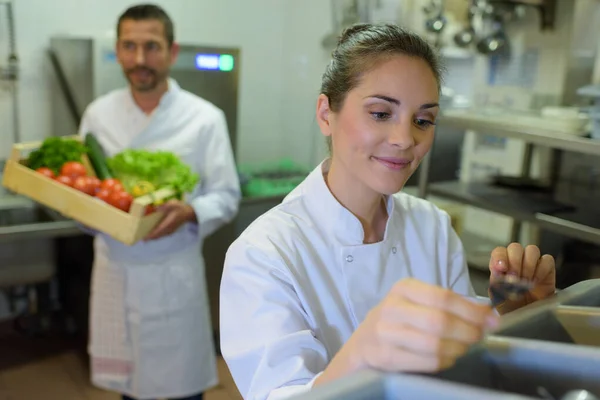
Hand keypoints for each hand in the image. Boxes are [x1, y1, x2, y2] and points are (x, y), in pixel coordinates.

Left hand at [144, 200, 196, 240]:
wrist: (189, 213)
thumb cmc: (180, 208)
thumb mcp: (172, 204)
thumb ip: (164, 206)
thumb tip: (155, 208)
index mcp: (169, 223)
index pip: (158, 231)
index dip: (151, 235)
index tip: (144, 238)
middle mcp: (169, 229)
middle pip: (158, 236)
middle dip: (150, 238)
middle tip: (142, 239)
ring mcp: (170, 231)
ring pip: (160, 236)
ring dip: (153, 237)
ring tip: (145, 237)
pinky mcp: (170, 231)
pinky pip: (161, 235)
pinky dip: (156, 235)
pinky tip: (152, 233)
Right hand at [314, 279, 498, 386]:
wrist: (361, 346)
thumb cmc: (397, 322)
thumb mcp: (415, 304)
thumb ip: (447, 306)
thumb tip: (489, 315)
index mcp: (403, 289)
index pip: (443, 297)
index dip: (472, 310)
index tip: (492, 320)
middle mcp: (392, 308)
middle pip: (440, 321)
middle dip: (468, 331)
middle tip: (479, 337)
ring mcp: (385, 333)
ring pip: (434, 343)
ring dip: (458, 348)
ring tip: (464, 348)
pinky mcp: (384, 356)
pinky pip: (426, 361)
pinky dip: (444, 361)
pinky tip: (448, 358)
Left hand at [488, 243, 555, 313]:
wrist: (527, 316)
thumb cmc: (510, 305)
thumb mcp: (498, 297)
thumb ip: (497, 284)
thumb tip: (499, 275)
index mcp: (501, 264)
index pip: (499, 252)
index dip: (500, 257)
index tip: (502, 268)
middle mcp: (516, 260)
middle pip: (516, 247)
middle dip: (515, 262)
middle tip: (515, 278)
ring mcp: (532, 262)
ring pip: (532, 250)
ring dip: (528, 266)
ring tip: (526, 282)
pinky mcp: (547, 268)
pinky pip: (547, 260)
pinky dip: (541, 270)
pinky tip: (536, 281)